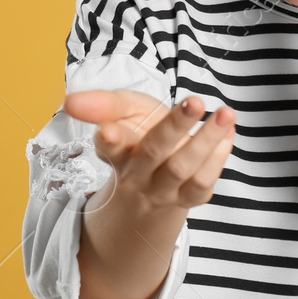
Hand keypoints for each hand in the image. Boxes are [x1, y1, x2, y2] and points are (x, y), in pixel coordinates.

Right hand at [63, 89, 235, 209]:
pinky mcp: (187, 197)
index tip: (108, 130)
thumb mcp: (121, 112)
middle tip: (194, 101)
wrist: (153, 181)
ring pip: (183, 168)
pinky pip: (201, 184)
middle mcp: (137, 173)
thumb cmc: (138, 133)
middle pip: (153, 151)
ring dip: (206, 141)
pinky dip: (217, 160)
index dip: (109, 139)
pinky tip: (227, 135)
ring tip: (226, 114)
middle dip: (174, 127)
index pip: (110, 145)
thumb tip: (70, 101)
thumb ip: (103, 104)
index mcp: (117, 150)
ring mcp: (163, 189)